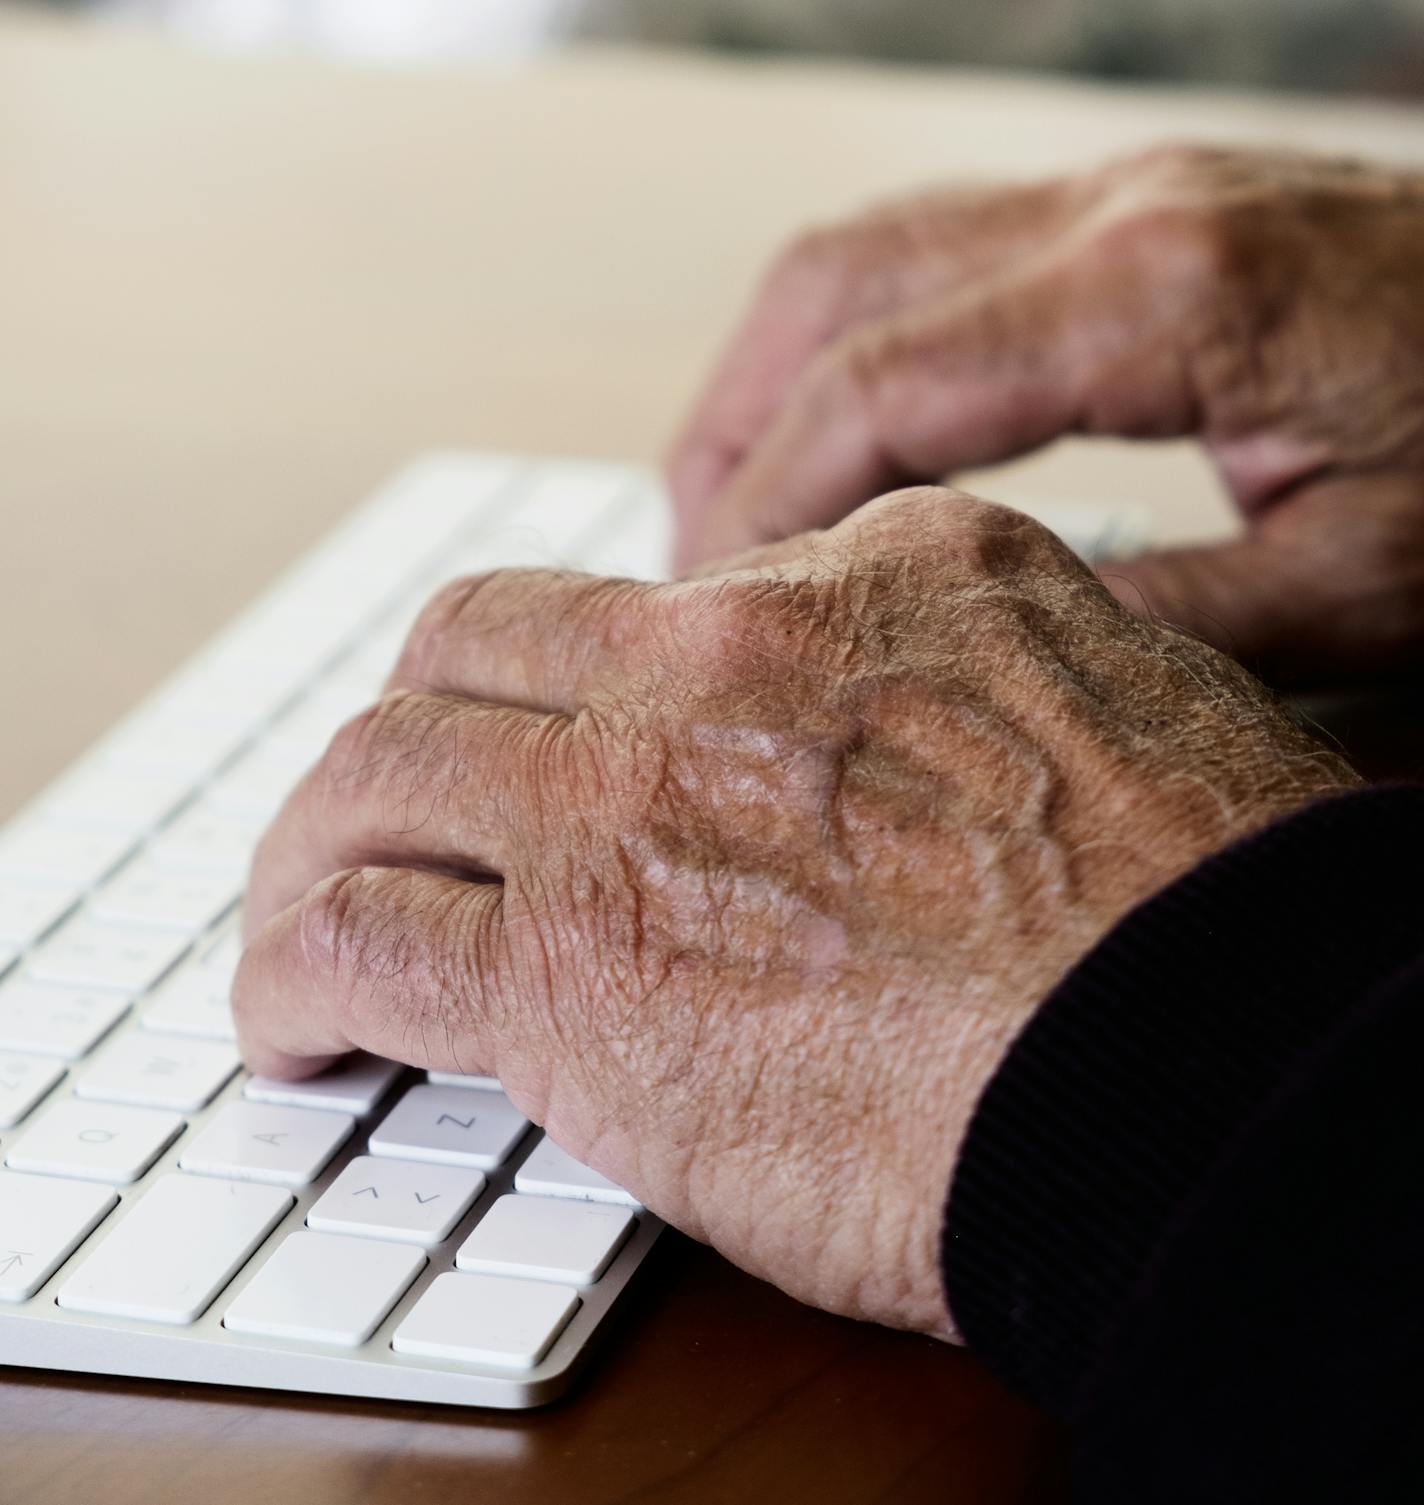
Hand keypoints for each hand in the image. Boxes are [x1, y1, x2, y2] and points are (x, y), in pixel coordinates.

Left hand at [235, 488, 1351, 1337]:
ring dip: (316, 841)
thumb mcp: (1094, 701)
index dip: (561, 676)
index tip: (540, 740)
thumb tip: (865, 723)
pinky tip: (298, 1022)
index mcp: (855, 582)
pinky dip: (294, 974)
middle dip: (409, 732)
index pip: (633, 597)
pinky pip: (354, 941)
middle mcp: (719, 662)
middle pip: (466, 655)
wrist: (1205, 1058)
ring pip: (373, 775)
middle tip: (390, 808)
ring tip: (300, 913)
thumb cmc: (1194, 912)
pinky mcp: (567, 972)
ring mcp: (626, 803)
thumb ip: (950, 682)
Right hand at [668, 145, 1423, 680]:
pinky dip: (855, 354)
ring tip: (737, 509)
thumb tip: (966, 657)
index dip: (768, 502)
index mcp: (1165, 290)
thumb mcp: (1355, 593)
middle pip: (835, 284)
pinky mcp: (1142, 218)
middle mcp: (1123, 207)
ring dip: (776, 377)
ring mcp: (1129, 195)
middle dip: (730, 426)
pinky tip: (853, 446)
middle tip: (688, 561)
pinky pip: (938, 259)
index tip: (715, 604)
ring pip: (871, 253)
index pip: (879, 384)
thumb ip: (1144, 627)